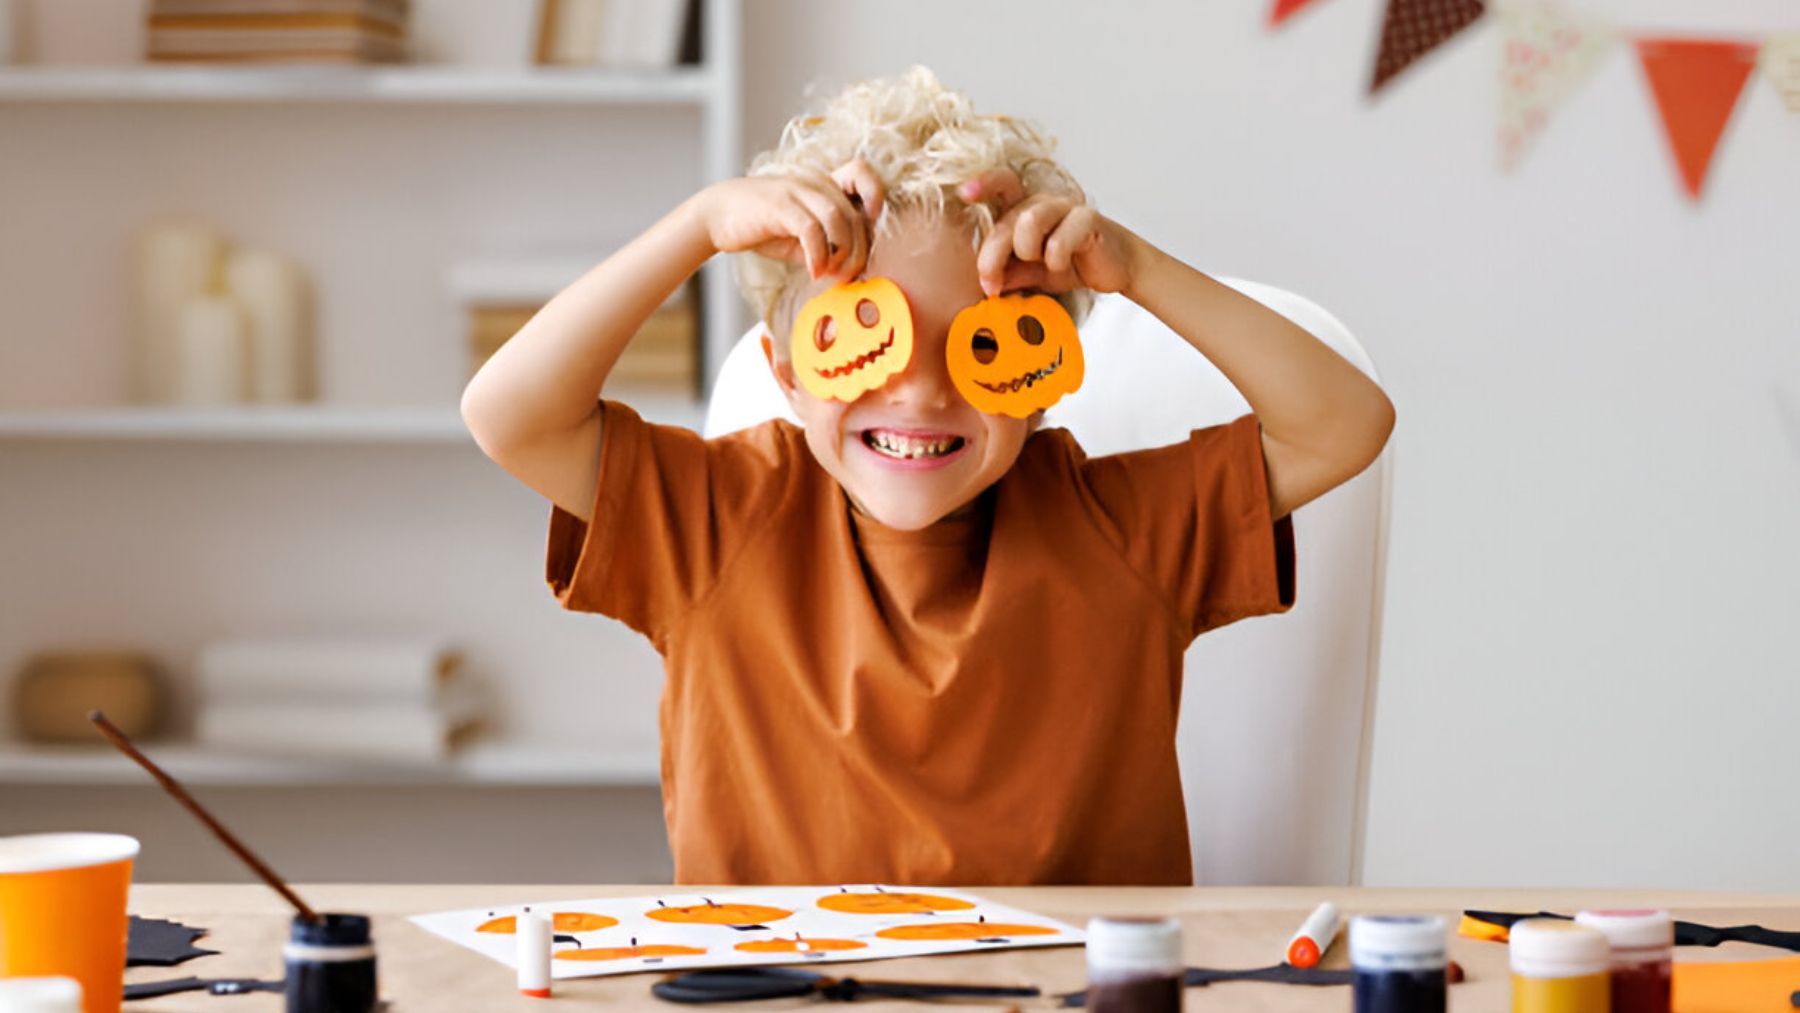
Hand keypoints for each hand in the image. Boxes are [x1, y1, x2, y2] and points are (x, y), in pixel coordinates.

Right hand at [695, 159, 885, 280]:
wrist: (717, 216)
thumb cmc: (762, 227)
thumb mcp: (802, 235)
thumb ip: (829, 244)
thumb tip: (853, 270)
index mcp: (823, 184)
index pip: (862, 173)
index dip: (875, 196)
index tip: (870, 227)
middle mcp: (814, 182)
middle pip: (855, 214)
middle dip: (858, 251)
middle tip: (845, 275)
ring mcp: (797, 190)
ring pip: (839, 220)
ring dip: (842, 254)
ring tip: (829, 274)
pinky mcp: (781, 205)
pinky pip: (813, 230)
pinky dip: (819, 256)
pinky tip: (813, 271)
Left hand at [961, 169, 1137, 297]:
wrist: (1116, 268)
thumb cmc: (1072, 264)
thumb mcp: (1032, 273)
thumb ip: (1009, 274)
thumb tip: (985, 285)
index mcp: (1025, 209)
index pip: (1001, 186)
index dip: (983, 184)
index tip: (963, 193)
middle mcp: (1043, 203)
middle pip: (1006, 221)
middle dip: (992, 257)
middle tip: (991, 285)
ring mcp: (1066, 207)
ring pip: (1029, 221)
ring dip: (1027, 250)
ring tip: (1041, 264)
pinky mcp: (1088, 219)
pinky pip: (1060, 239)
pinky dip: (1056, 258)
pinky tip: (1062, 265)